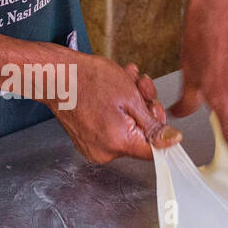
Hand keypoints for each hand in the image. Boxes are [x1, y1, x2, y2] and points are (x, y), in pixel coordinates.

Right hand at [48, 52, 180, 162]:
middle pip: (140, 138)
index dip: (162, 132)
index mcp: (118, 143)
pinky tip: (115, 91)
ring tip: (126, 82)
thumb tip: (170, 140)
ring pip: (126, 130)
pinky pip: (111, 129)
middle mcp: (104, 152)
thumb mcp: (131, 96)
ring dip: (131, 106)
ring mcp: (93, 147)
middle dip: (145, 110)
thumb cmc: (87, 79)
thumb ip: (153, 124)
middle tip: (141, 88)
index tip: (160, 117)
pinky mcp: (86, 140)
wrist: (56, 75)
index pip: (153, 151)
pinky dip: (116, 111)